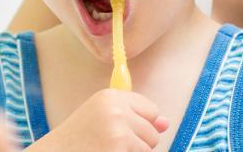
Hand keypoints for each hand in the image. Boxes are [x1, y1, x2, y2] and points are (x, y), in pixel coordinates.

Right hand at [29, 89, 168, 151]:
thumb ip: (134, 117)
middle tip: (108, 143)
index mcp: (111, 96)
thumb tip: (165, 123)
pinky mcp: (120, 148)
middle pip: (152, 130)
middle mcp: (117, 109)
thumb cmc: (77, 140)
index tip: (118, 129)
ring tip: (107, 149)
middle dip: (138, 142)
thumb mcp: (102, 119)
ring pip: (149, 147)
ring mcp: (119, 130)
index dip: (139, 123)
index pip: (150, 109)